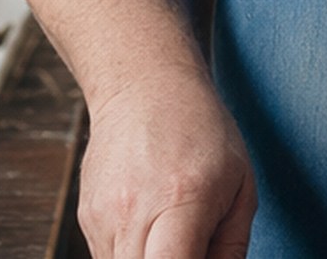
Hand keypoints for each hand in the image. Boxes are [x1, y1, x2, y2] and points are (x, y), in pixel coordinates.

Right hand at [78, 68, 257, 258]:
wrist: (144, 85)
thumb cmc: (202, 131)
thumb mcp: (241, 185)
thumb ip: (231, 248)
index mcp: (181, 199)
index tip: (199, 256)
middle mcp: (133, 212)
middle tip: (192, 247)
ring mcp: (102, 217)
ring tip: (173, 233)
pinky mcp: (86, 218)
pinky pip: (110, 258)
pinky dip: (134, 255)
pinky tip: (151, 223)